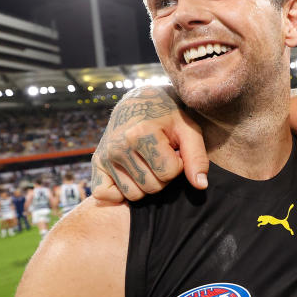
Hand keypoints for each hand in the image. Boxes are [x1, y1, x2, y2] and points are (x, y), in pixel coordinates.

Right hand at [91, 87, 209, 201]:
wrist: (140, 101)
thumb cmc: (169, 116)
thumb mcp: (189, 130)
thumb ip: (197, 157)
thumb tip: (201, 185)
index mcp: (141, 134)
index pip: (169, 172)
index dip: (179, 164)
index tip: (175, 150)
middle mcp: (118, 146)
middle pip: (152, 187)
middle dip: (163, 176)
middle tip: (162, 157)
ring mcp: (105, 155)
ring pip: (133, 195)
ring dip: (146, 184)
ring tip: (148, 162)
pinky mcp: (96, 163)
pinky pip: (104, 194)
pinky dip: (119, 192)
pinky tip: (131, 175)